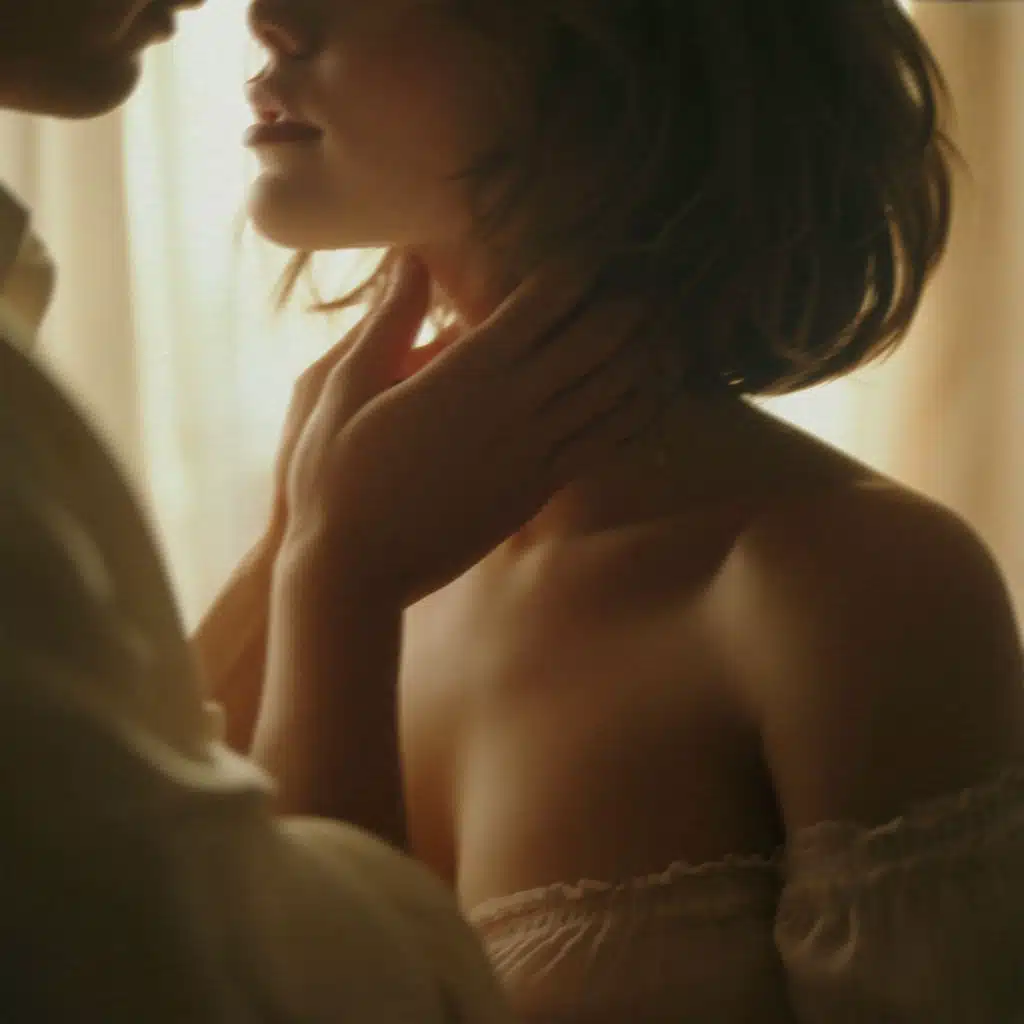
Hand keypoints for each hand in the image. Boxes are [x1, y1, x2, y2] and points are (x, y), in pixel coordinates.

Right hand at [284, 251, 659, 605]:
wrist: (355, 568)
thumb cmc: (335, 474)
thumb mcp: (341, 388)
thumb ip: (387, 322)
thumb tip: (412, 258)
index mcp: (466, 372)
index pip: (542, 303)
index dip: (578, 269)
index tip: (598, 247)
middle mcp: (512, 408)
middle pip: (593, 342)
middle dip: (626, 307)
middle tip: (650, 281)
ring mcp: (531, 455)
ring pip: (610, 394)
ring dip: (643, 357)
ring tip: (668, 330)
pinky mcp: (536, 493)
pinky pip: (601, 448)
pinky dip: (633, 418)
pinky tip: (653, 397)